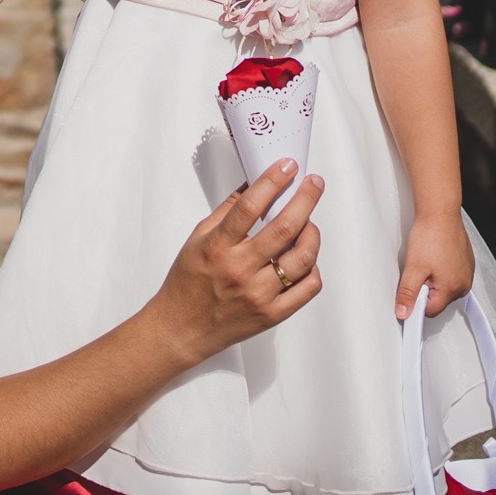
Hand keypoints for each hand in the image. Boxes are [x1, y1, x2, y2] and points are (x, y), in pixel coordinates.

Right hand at [149, 163, 324, 364]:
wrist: (182, 328)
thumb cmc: (188, 282)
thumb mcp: (198, 238)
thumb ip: (227, 211)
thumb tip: (253, 183)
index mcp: (218, 247)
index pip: (250, 206)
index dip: (272, 181)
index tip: (287, 165)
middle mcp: (240, 270)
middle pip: (284, 227)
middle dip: (305, 198)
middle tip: (313, 183)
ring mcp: (259, 295)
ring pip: (302, 257)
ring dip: (312, 233)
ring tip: (308, 223)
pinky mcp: (272, 314)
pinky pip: (308, 287)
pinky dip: (312, 266)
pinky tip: (303, 257)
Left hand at [395, 212, 473, 319]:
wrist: (440, 212)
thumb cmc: (430, 235)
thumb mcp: (413, 268)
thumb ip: (408, 294)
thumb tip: (403, 313)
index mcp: (454, 289)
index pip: (430, 311)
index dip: (416, 301)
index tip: (409, 288)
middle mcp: (464, 283)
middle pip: (438, 299)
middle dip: (425, 288)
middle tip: (419, 269)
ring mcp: (467, 272)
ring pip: (444, 286)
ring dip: (433, 278)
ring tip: (427, 260)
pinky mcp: (466, 262)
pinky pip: (451, 274)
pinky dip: (441, 269)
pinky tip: (434, 255)